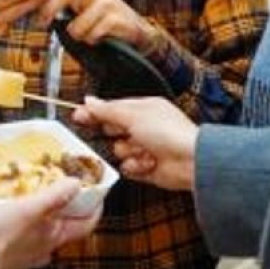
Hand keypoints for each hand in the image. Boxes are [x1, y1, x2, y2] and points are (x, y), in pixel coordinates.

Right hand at [0, 180, 100, 268]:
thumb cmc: (0, 237)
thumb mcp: (30, 208)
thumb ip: (55, 196)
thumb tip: (76, 184)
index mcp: (53, 237)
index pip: (85, 225)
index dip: (94, 208)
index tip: (96, 191)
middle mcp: (39, 246)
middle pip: (56, 222)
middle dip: (52, 200)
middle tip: (48, 180)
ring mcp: (18, 249)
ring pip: (24, 221)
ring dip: (14, 202)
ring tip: (4, 185)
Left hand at [39, 0, 158, 50]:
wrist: (136, 29)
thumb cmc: (106, 13)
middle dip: (49, 10)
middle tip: (41, 23)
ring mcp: (107, 4)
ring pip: (76, 25)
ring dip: (77, 34)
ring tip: (85, 33)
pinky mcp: (115, 20)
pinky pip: (91, 34)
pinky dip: (91, 40)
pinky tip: (98, 37)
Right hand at [72, 96, 197, 190]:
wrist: (191, 161)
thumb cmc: (169, 132)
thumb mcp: (132, 114)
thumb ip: (106, 110)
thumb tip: (87, 100)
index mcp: (143, 109)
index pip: (111, 109)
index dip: (95, 113)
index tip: (78, 116)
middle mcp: (143, 127)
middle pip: (113, 130)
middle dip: (116, 134)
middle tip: (125, 134)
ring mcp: (145, 148)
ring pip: (118, 151)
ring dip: (129, 152)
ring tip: (144, 151)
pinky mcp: (146, 168)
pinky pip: (127, 167)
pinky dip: (136, 166)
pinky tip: (148, 163)